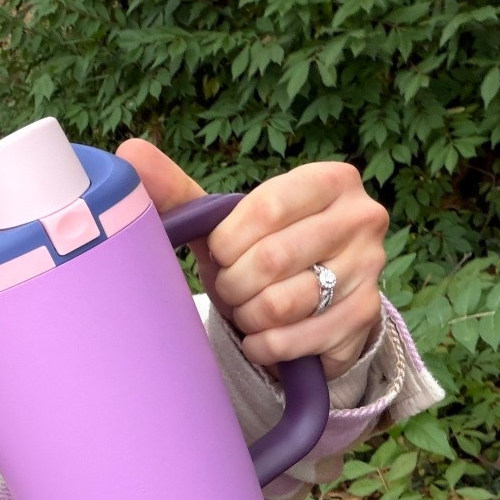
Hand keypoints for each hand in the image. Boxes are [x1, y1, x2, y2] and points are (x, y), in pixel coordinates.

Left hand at [116, 140, 387, 378]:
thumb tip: (128, 153)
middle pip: (273, 259)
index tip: (221, 253)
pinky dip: (265, 346)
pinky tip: (261, 338)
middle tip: (232, 289)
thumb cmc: (260, 253)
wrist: (311, 306)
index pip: (267, 208)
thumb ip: (179, 192)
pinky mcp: (366, 317)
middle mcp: (362, 217)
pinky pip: (298, 340)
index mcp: (330, 180)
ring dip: (249, 316)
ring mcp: (371, 268)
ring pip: (284, 303)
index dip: (228, 242)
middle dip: (235, 284)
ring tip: (248, 310)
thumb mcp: (225, 222)